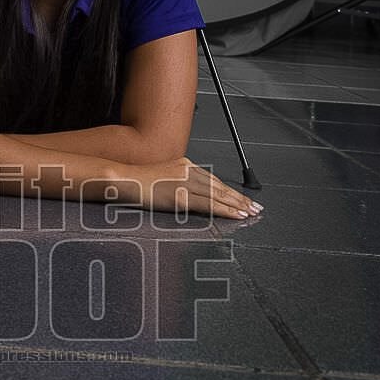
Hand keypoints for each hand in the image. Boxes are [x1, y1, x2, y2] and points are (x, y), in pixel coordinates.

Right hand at [126, 157, 262, 219]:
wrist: (123, 179)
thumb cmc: (137, 182)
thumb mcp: (161, 176)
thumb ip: (177, 182)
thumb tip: (189, 195)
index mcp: (184, 164)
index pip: (213, 179)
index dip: (230, 190)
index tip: (243, 198)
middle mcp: (188, 170)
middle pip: (220, 186)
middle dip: (239, 198)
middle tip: (255, 207)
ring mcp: (185, 183)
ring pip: (218, 195)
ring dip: (237, 205)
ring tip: (250, 212)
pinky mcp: (181, 196)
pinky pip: (209, 204)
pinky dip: (226, 210)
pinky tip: (236, 215)